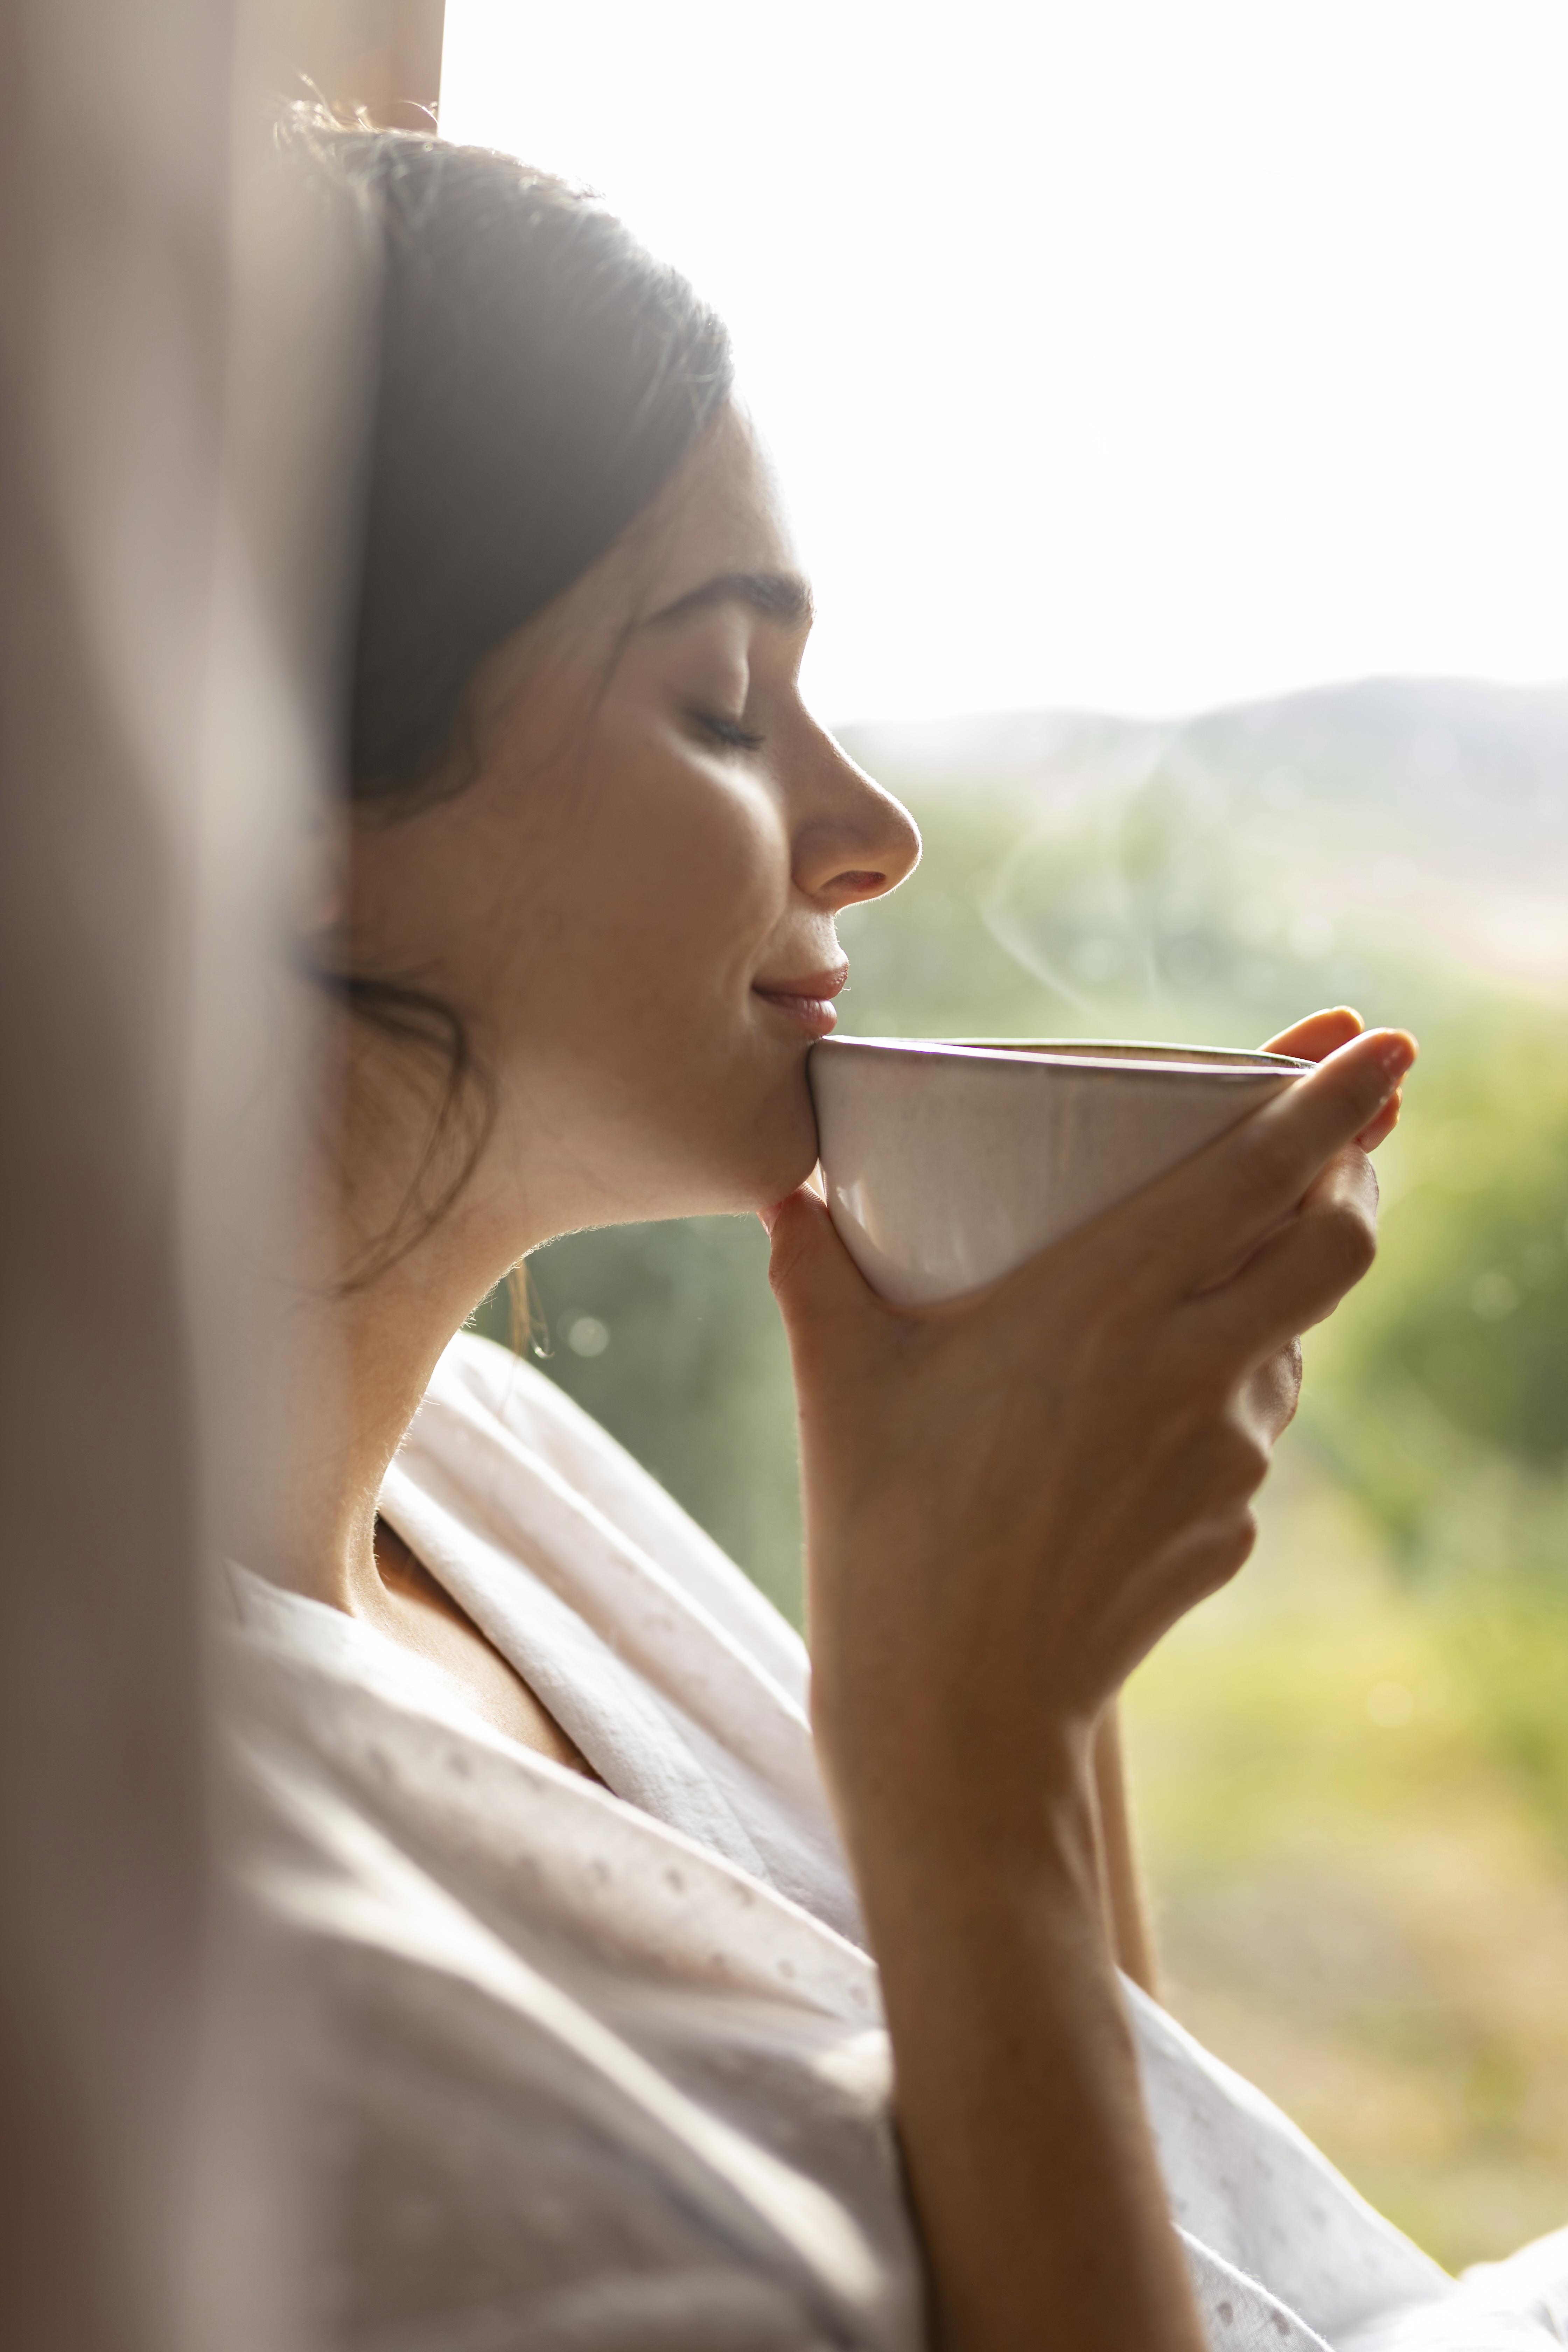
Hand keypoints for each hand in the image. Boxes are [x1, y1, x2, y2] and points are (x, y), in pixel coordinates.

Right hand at [769, 1025, 1415, 1856]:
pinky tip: (1153, 1412)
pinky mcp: (1233, 1528)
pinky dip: (1231, 1393)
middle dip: (1356, 1181)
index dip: (1337, 1096)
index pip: (1262, 1172)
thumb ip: (817, 1268)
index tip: (1383, 1041)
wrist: (954, 1715)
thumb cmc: (886, 1532)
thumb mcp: (840, 1381)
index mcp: (1103, 1304)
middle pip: (1338, 1247)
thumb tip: (785, 1191)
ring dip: (1279, 1294)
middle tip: (1338, 1151)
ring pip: (1296, 1339)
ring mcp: (1226, 1457)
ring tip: (1203, 1288)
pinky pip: (1253, 1430)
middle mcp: (1190, 1370)